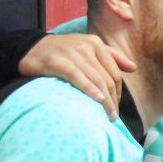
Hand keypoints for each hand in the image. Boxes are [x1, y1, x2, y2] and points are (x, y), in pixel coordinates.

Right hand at [19, 33, 135, 120]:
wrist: (29, 48)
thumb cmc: (63, 53)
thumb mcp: (88, 49)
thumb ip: (112, 57)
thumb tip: (133, 68)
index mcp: (96, 44)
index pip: (115, 73)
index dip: (119, 93)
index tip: (116, 108)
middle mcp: (86, 46)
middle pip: (107, 78)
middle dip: (113, 100)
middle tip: (112, 117)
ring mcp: (71, 53)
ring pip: (96, 79)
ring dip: (105, 101)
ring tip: (107, 116)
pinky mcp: (57, 61)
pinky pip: (77, 76)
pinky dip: (89, 89)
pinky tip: (97, 101)